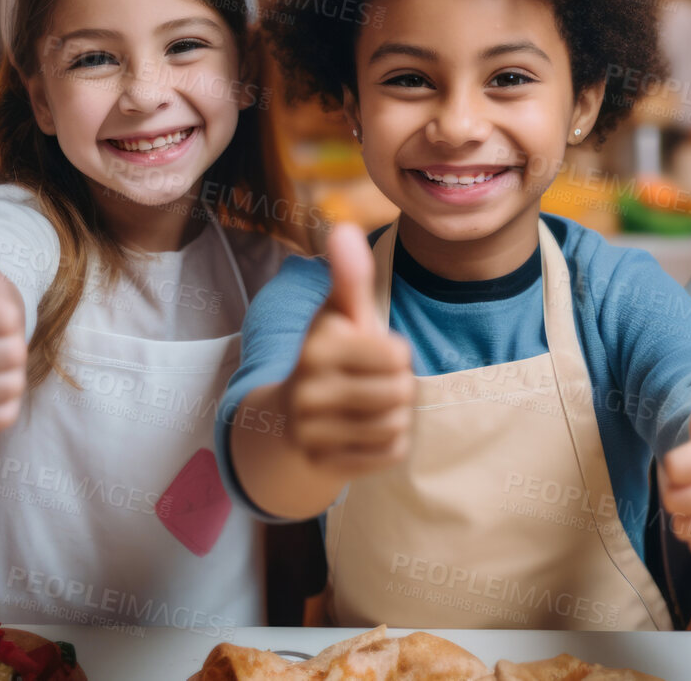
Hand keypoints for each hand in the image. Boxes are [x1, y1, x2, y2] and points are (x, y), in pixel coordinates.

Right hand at [282, 224, 415, 477]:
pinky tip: (364, 432)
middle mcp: (307, 389)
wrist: (290, 420)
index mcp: (316, 346)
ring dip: (395, 416)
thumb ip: (350, 277)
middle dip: (398, 386)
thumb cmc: (333, 357)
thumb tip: (343, 227)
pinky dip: (389, 443)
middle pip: (400, 392)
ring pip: (396, 424)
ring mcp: (311, 432)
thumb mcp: (341, 316)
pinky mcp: (324, 464)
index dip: (396, 354)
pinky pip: (391, 454)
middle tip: (372, 383)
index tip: (373, 354)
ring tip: (369, 406)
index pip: (397, 355)